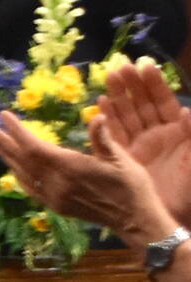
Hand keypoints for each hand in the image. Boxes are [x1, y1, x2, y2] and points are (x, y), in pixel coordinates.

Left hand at [0, 110, 178, 243]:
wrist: (135, 220)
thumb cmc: (132, 186)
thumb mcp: (121, 159)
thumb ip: (103, 138)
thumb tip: (97, 116)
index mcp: (69, 168)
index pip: (34, 146)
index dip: (17, 131)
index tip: (3, 116)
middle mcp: (56, 183)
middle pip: (21, 159)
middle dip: (1, 142)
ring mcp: (53, 197)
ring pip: (22, 174)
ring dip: (7, 157)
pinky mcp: (56, 206)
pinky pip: (29, 189)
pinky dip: (18, 175)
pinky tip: (13, 168)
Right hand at [98, 62, 190, 223]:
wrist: (179, 215)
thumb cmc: (190, 188)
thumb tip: (188, 111)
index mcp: (177, 131)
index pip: (164, 102)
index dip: (155, 84)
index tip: (145, 66)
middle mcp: (156, 134)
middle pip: (142, 104)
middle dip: (132, 85)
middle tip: (120, 66)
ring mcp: (140, 144)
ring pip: (127, 115)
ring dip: (118, 96)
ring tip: (108, 77)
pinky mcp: (125, 157)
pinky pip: (114, 134)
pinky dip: (107, 119)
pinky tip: (101, 104)